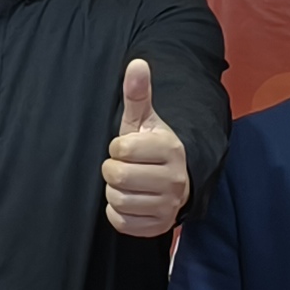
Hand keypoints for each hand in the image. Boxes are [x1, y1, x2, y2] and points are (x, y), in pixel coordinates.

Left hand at [100, 56, 189, 237]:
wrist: (176, 180)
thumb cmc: (152, 148)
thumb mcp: (144, 120)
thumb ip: (138, 94)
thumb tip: (137, 63)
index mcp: (170, 149)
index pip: (121, 149)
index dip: (117, 147)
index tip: (127, 148)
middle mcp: (174, 179)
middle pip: (116, 177)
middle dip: (112, 170)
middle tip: (124, 167)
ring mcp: (169, 205)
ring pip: (117, 200)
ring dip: (114, 192)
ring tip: (128, 183)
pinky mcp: (160, 226)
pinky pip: (121, 222)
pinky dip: (118, 212)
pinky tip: (129, 200)